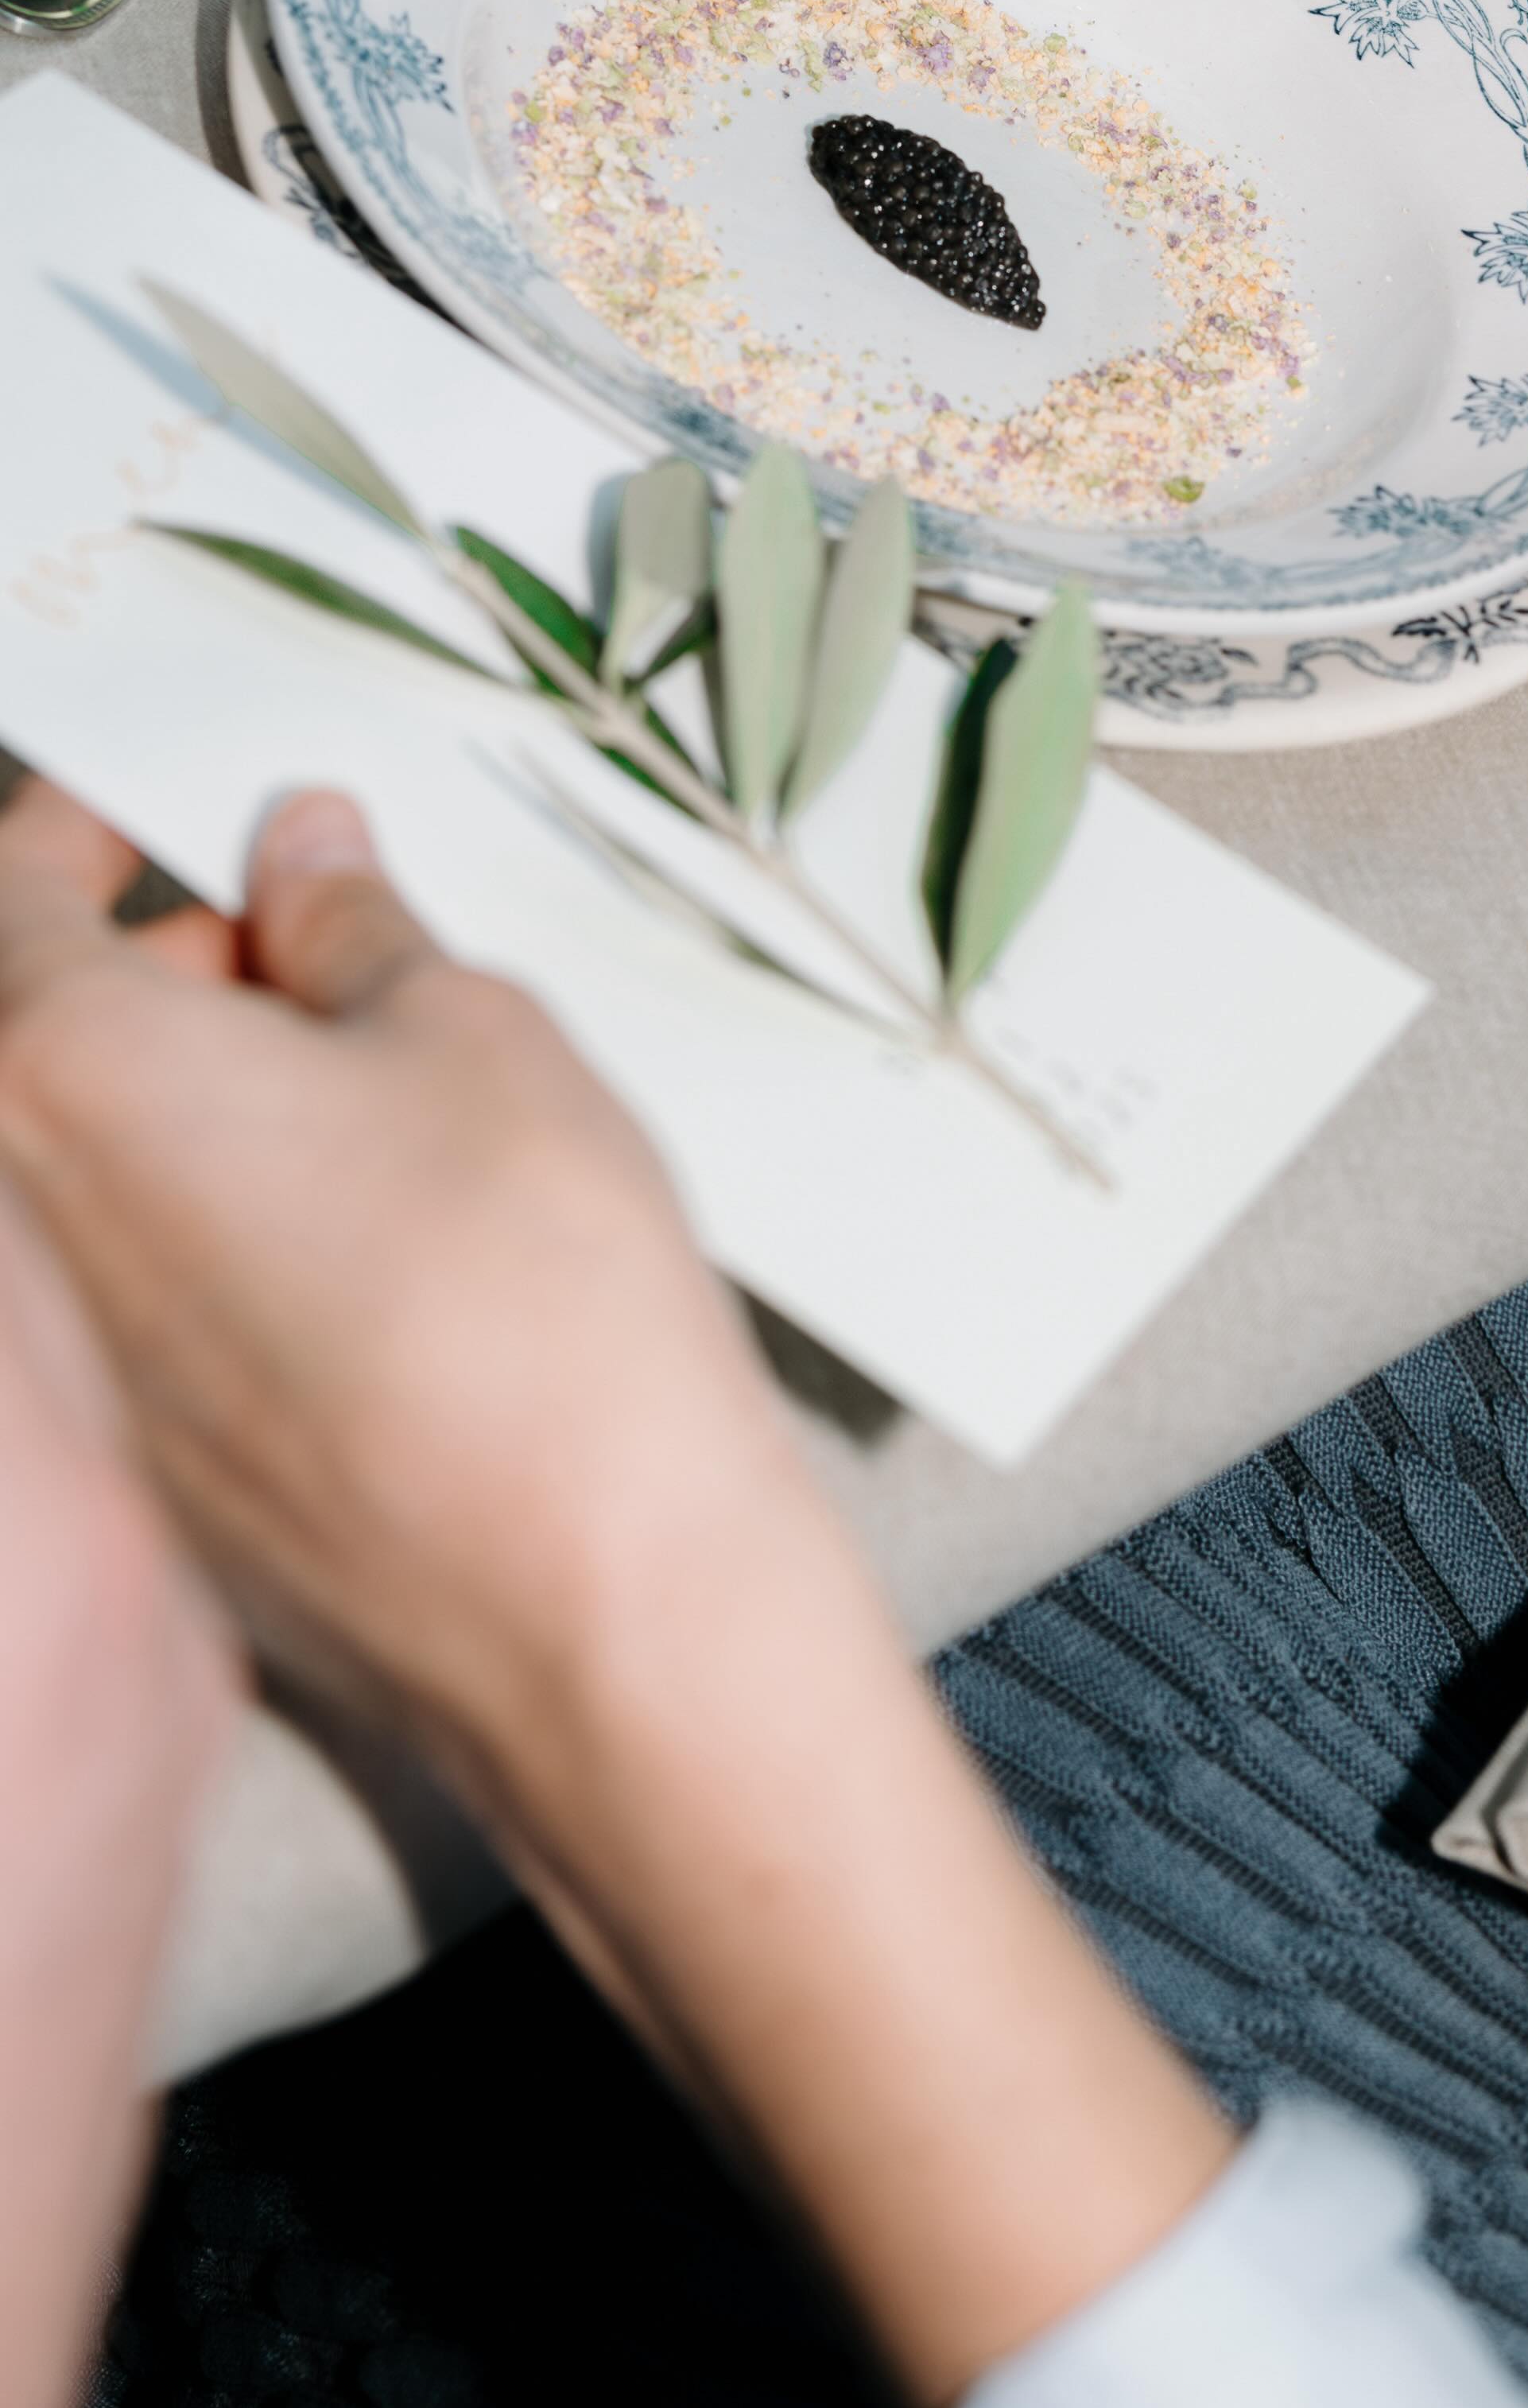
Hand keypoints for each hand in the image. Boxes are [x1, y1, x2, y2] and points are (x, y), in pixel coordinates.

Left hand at [0, 780, 1224, 2407]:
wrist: (590, 1604)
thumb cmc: (535, 1297)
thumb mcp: (472, 1033)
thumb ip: (354, 929)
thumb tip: (301, 859)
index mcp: (65, 1072)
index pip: (15, 886)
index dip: (98, 822)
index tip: (179, 803)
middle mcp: (23, 1220)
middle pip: (45, 1035)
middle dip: (170, 964)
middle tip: (324, 935)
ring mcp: (75, 1361)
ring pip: (98, 1167)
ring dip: (201, 1099)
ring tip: (381, 1083)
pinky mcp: (146, 1466)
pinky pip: (143, 1292)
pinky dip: (221, 1228)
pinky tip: (377, 1233)